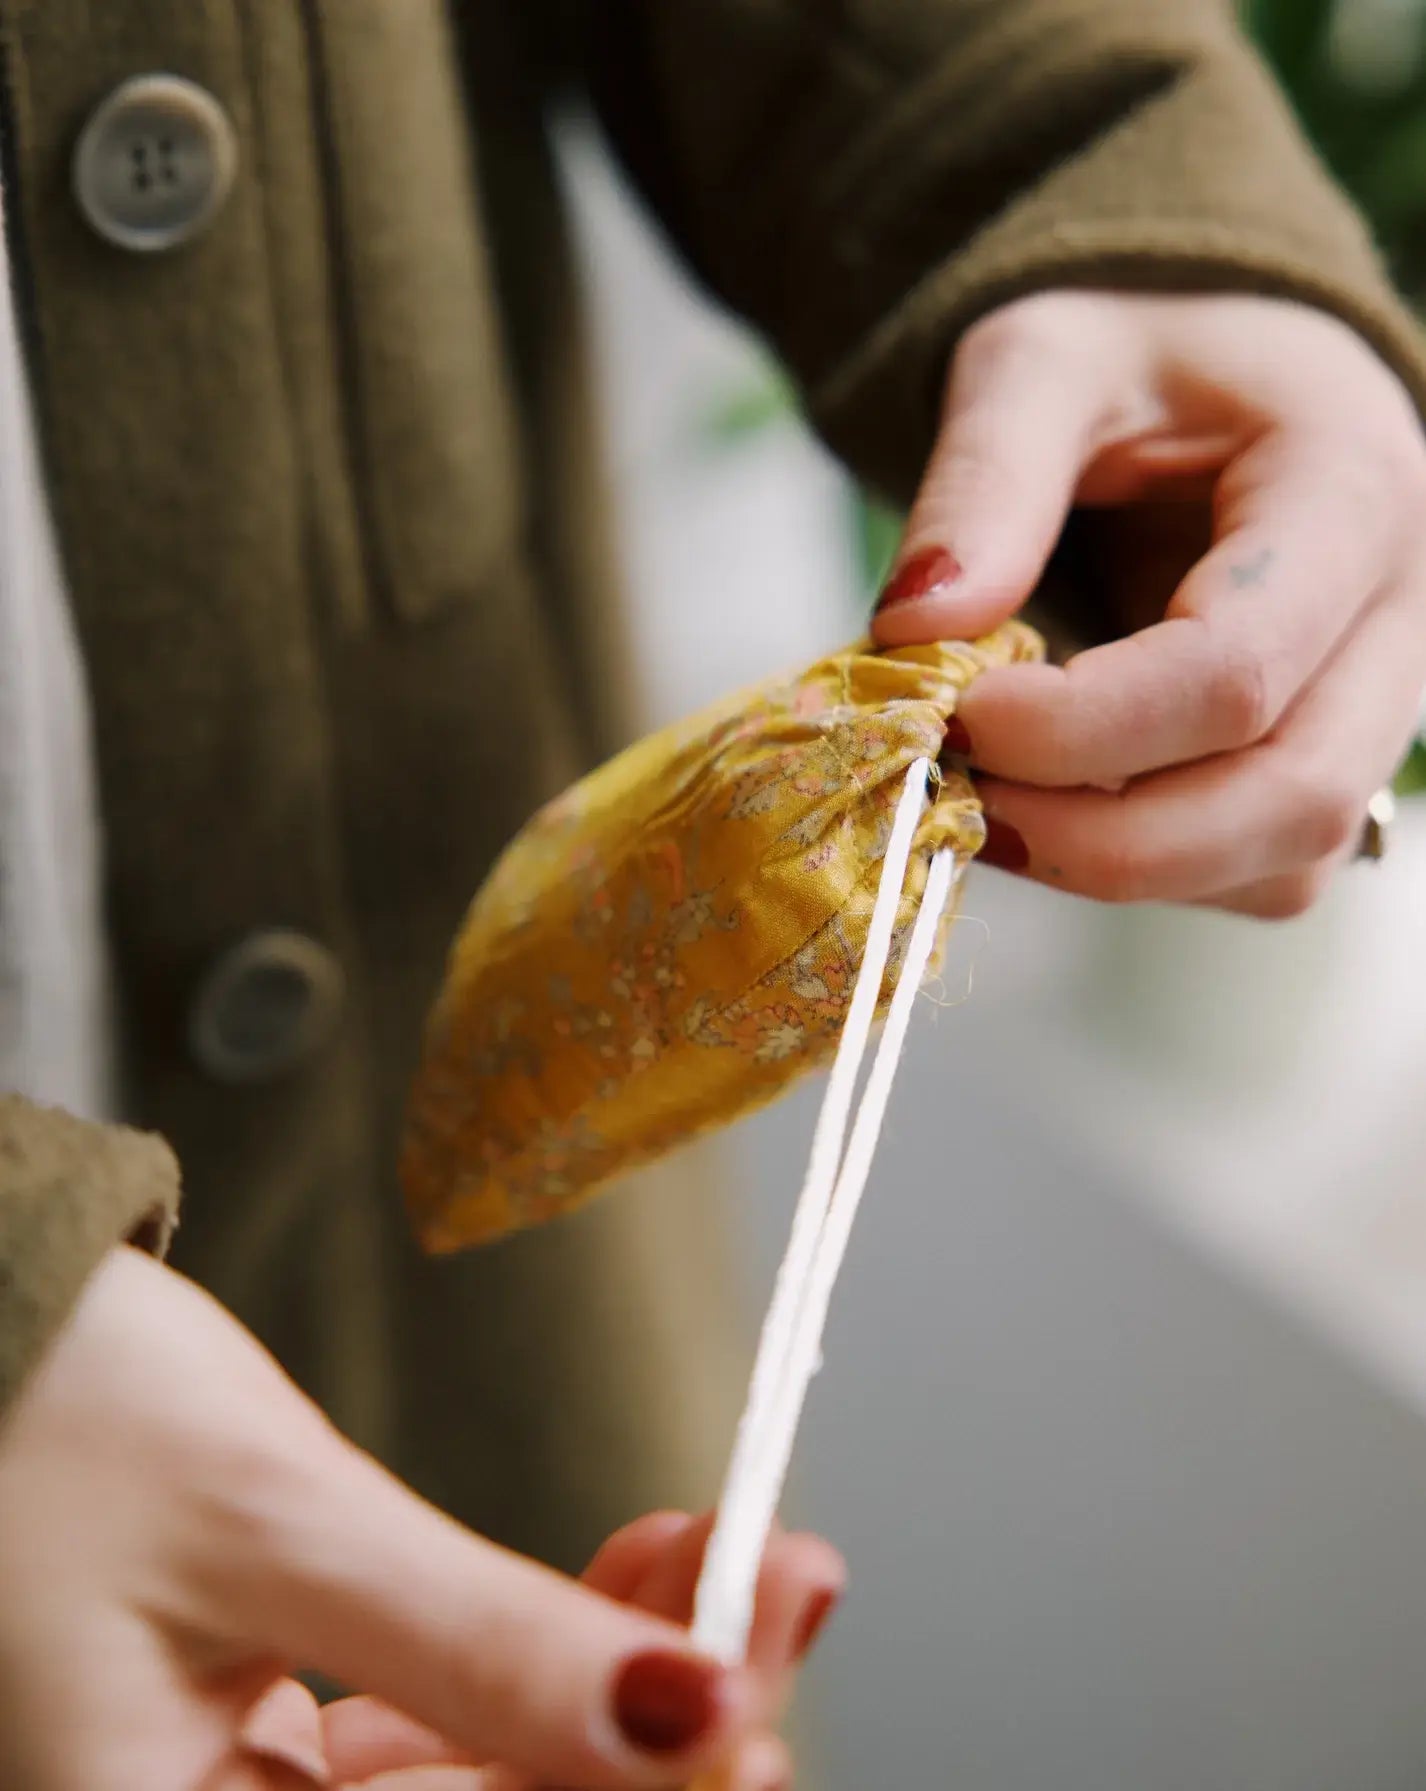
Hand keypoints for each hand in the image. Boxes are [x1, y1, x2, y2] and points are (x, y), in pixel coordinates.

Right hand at [248, 1508, 838, 1790]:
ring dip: (627, 1659)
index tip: (758, 1663)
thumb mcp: (275, 1524)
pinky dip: (548, 1641)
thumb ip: (473, 1644)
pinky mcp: (271, 1731)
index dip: (650, 1784)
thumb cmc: (57, 1410)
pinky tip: (644, 1560)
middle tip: (778, 1577)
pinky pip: (444, 1723)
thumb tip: (691, 1715)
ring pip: (489, 1774)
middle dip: (665, 1705)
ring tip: (732, 1547)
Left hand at [874, 291, 1425, 917]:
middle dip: (1107, 841)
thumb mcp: (1040, 364)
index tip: (955, 717)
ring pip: (1284, 862)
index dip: (1082, 726)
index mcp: (1351, 491)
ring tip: (994, 805)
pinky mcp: (1330, 760)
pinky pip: (1259, 873)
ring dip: (1125, 867)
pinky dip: (1150, 871)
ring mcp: (1381, 704)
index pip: (1236, 667)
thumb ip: (982, 481)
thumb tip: (915, 632)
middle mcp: (1403, 617)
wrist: (1212, 372)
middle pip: (1292, 797)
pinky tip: (1055, 810)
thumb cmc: (1136, 351)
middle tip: (964, 804)